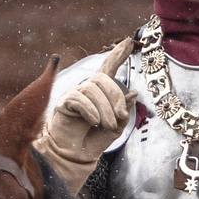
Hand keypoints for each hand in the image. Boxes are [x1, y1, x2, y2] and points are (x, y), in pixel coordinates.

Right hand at [34, 40, 133, 191]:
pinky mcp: (65, 103)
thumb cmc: (95, 140)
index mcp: (101, 92)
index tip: (127, 42)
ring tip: (107, 125)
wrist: (77, 156)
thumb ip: (125, 109)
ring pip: (92, 90)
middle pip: (103, 79)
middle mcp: (87, 89)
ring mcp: (75, 94)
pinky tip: (94, 122)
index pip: (109, 67)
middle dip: (116, 97)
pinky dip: (90, 111)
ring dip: (104, 109)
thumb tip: (133, 92)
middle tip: (120, 117)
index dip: (117, 54)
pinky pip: (80, 99)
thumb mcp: (117, 126)